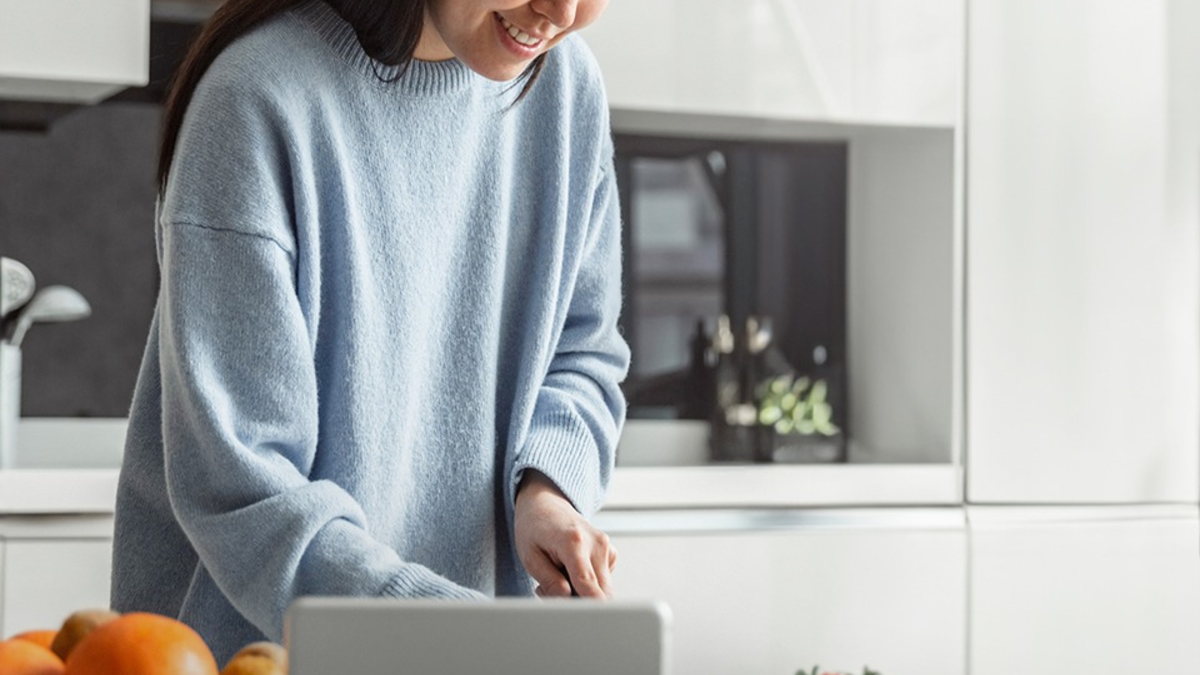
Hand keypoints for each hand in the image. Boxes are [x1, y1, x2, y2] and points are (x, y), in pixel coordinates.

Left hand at [513, 470, 616, 598]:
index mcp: (574, 542)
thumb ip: (549, 582)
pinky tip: (571, 572)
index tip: (582, 622)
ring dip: (583, 594)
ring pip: (604, 590)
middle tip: (553, 592)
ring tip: (559, 577)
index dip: (588, 609)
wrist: (545, 504)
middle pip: (601, 593)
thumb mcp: (530, 557)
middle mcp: (596, 543)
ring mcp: (606, 546)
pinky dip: (588, 585)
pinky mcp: (611, 552)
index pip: (589, 586)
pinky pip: (603, 582)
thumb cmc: (534, 529)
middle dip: (580, 603)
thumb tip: (567, 601)